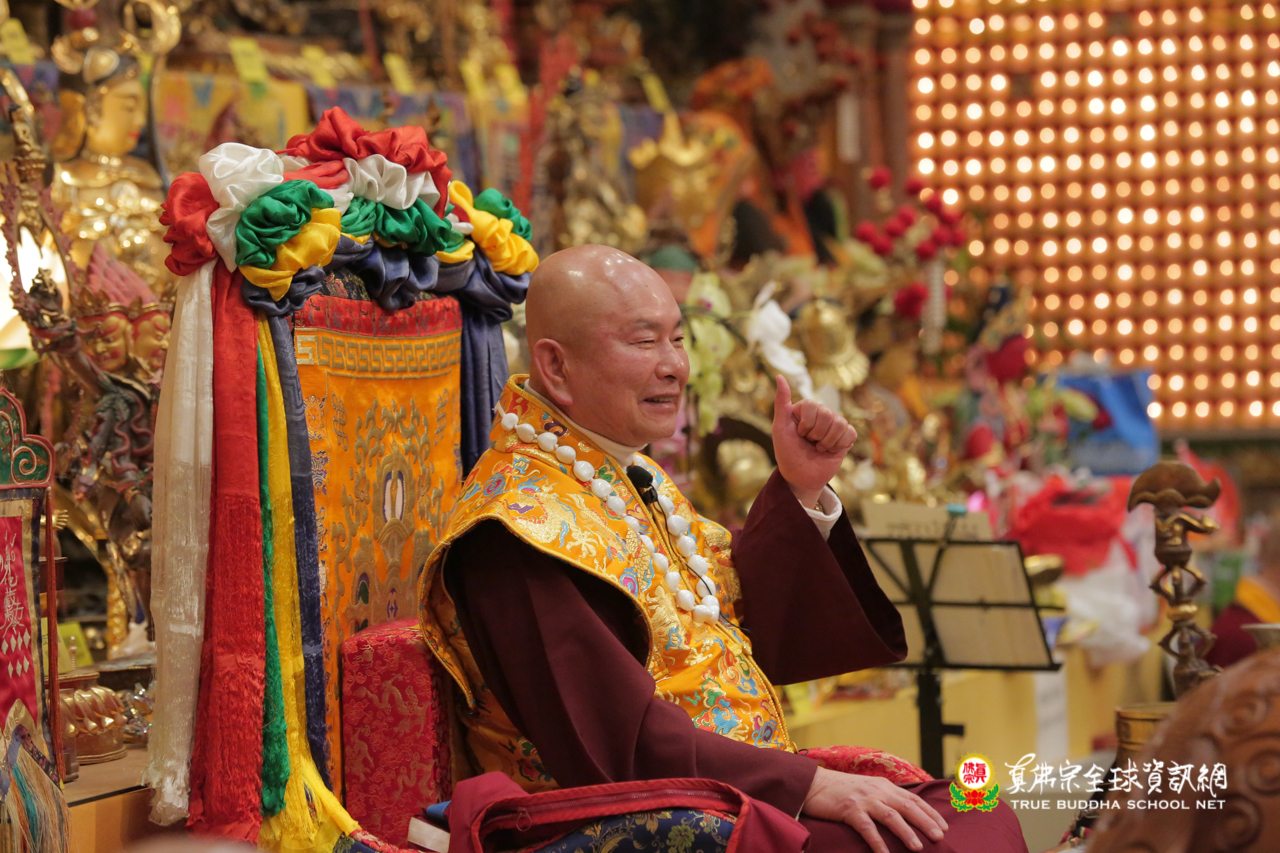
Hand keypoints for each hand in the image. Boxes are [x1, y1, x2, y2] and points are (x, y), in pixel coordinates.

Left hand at [771, 374, 857, 508]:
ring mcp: (834, 425)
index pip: (813, 405)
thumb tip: (779, 376)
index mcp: (805, 409)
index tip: (798, 435)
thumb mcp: (779, 428)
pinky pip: (850, 433)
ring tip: (818, 448)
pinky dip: (839, 445)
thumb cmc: (787, 453)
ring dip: (827, 442)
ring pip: (840, 424)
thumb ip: (781, 402)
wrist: (800, 477)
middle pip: (828, 415)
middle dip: (816, 435)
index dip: (806, 425)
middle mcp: (821, 414)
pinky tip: (830, 450)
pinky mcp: (846, 437)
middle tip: (809, 444)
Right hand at [803, 767, 947, 852]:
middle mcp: (878, 791)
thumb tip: (904, 812)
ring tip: (918, 847)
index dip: (930, 813)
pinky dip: (877, 842)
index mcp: (885, 786)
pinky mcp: (849, 809)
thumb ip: (885, 797)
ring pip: (891, 816)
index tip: (944, 826)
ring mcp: (864, 799)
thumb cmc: (841, 789)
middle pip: (907, 806)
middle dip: (926, 822)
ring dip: (906, 832)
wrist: (814, 783)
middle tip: (940, 837)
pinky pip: (867, 827)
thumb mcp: (868, 788)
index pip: (914, 799)